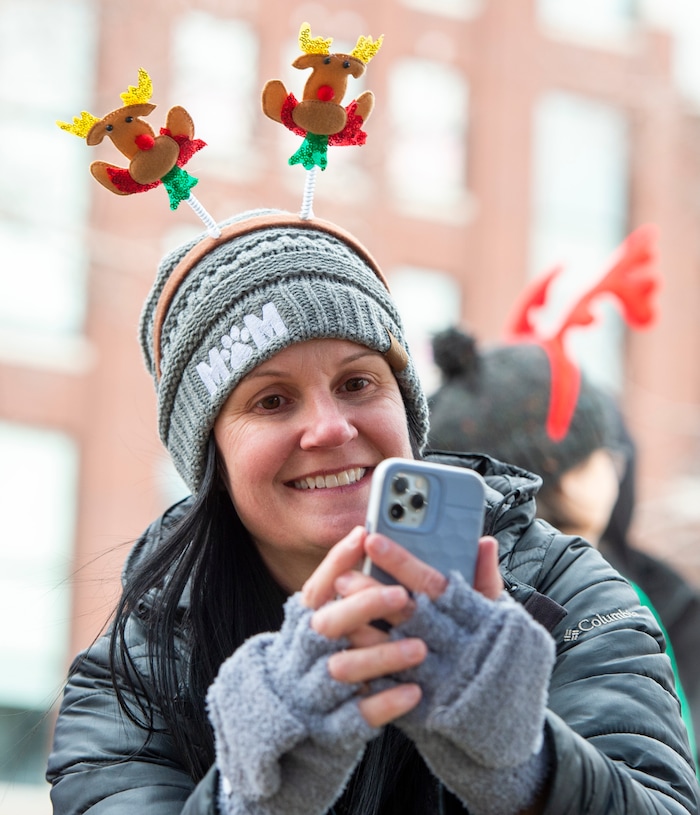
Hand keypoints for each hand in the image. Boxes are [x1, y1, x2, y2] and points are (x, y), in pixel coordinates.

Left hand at [300, 527, 503, 727]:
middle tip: (343, 574)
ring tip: (337, 608)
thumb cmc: (496, 652)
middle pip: (402, 612)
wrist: (500, 715)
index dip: (400, 561)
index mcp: (467, 616)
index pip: (429, 583)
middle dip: (369, 591)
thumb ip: (487, 577)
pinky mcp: (416, 697)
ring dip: (359, 624)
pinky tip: (341, 643)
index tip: (372, 540)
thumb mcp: (499, 615)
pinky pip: (383, 680)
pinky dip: (362, 661)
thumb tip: (485, 542)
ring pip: (387, 646)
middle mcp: (447, 643)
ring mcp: (430, 672)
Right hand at [301, 526, 424, 727]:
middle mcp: (307, 652)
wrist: (288, 724)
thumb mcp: (324, 621)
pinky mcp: (335, 724)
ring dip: (383, 655)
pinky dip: (387, 702)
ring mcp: (317, 689)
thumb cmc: (321, 657)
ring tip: (420, 647)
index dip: (336, 560)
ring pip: (347, 668)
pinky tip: (415, 691)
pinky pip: (360, 714)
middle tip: (401, 595)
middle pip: (328, 624)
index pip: (316, 587)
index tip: (363, 534)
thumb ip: (346, 584)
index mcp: (305, 623)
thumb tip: (368, 533)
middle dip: (364, 605)